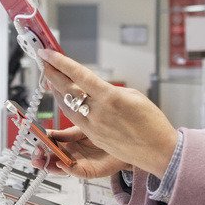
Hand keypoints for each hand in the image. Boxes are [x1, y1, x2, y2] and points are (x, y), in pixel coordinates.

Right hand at [30, 126, 130, 178]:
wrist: (126, 140)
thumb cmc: (106, 132)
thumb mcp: (84, 128)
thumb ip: (68, 132)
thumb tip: (50, 133)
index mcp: (67, 140)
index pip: (49, 141)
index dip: (40, 141)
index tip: (33, 138)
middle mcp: (70, 152)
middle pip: (50, 156)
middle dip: (40, 156)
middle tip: (35, 153)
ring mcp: (78, 162)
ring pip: (59, 166)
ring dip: (48, 165)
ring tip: (41, 162)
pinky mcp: (88, 171)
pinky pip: (76, 172)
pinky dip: (67, 169)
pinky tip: (61, 164)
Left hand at [38, 49, 179, 178]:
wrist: (160, 151)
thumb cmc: (152, 123)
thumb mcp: (133, 96)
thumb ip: (108, 90)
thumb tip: (92, 86)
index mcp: (110, 97)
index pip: (78, 75)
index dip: (60, 62)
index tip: (48, 53)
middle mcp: (99, 113)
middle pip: (67, 89)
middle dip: (52, 73)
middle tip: (44, 62)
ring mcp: (94, 128)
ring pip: (66, 106)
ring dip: (56, 90)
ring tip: (51, 77)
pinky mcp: (94, 138)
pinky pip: (74, 119)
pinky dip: (66, 106)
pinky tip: (63, 98)